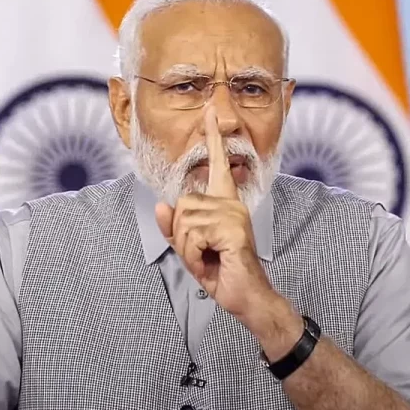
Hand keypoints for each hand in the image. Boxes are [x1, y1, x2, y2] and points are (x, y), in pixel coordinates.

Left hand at [154, 105, 276, 321]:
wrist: (247, 298)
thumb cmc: (224, 272)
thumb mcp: (192, 249)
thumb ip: (176, 228)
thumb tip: (162, 206)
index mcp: (225, 203)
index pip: (218, 164)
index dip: (212, 138)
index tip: (208, 112)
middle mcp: (231, 203)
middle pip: (181, 206)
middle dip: (182, 237)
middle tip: (203, 254)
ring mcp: (233, 214)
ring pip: (183, 222)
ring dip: (188, 249)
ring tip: (209, 259)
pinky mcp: (231, 228)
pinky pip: (192, 236)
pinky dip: (194, 256)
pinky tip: (213, 263)